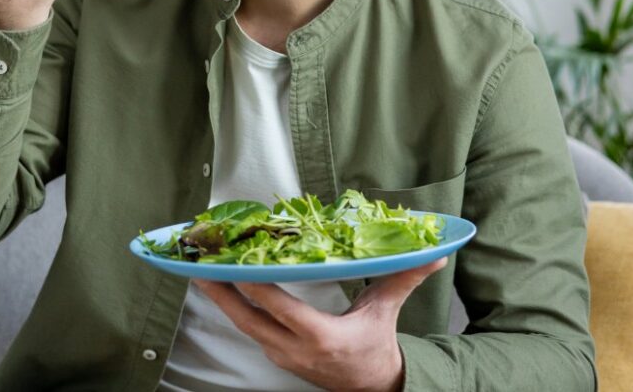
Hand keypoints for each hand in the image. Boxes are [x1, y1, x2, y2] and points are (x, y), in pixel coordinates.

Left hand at [193, 258, 445, 391]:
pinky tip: (225, 289)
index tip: (234, 265)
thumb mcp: (387, 310)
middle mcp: (296, 349)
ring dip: (223, 301)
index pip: (280, 308)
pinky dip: (237, 309)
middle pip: (249, 319)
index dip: (255, 287)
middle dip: (222, 293)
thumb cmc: (377, 343)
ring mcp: (283, 356)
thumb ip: (404, 278)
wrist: (373, 387)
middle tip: (199, 266)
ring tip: (201, 272)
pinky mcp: (278, 356)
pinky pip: (250, 331)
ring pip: (245, 326)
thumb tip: (434, 254)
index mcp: (322, 336)